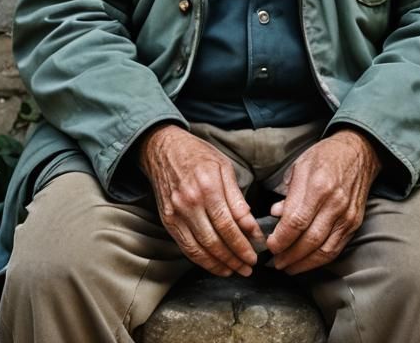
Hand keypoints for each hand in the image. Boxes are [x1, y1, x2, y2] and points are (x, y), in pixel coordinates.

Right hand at [139, 124, 260, 276]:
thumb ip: (236, 198)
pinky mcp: (168, 221)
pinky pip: (186, 248)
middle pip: (215, 240)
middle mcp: (190, 202)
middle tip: (249, 267)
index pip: (228, 223)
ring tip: (236, 270)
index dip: (243, 242)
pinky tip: (216, 265)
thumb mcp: (223, 167)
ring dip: (220, 264)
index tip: (256, 252)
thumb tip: (251, 225)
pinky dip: (202, 261)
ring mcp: (176, 214)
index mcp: (207, 186)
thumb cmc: (198, 155)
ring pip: (200, 249)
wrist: (163, 148)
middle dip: (235, 257)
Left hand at [266, 129, 381, 274]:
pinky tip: (306, 262)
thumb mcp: (301, 165)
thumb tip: (276, 216)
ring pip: (324, 249)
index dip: (281, 238)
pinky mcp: (354, 223)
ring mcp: (347, 216)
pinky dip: (319, 260)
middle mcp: (335, 203)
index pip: (296, 221)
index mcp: (319, 185)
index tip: (269, 245)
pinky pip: (336, 249)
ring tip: (287, 267)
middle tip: (274, 262)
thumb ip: (288, 193)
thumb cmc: (325, 156)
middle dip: (289, 255)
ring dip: (303, 263)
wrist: (359, 152)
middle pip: (310, 239)